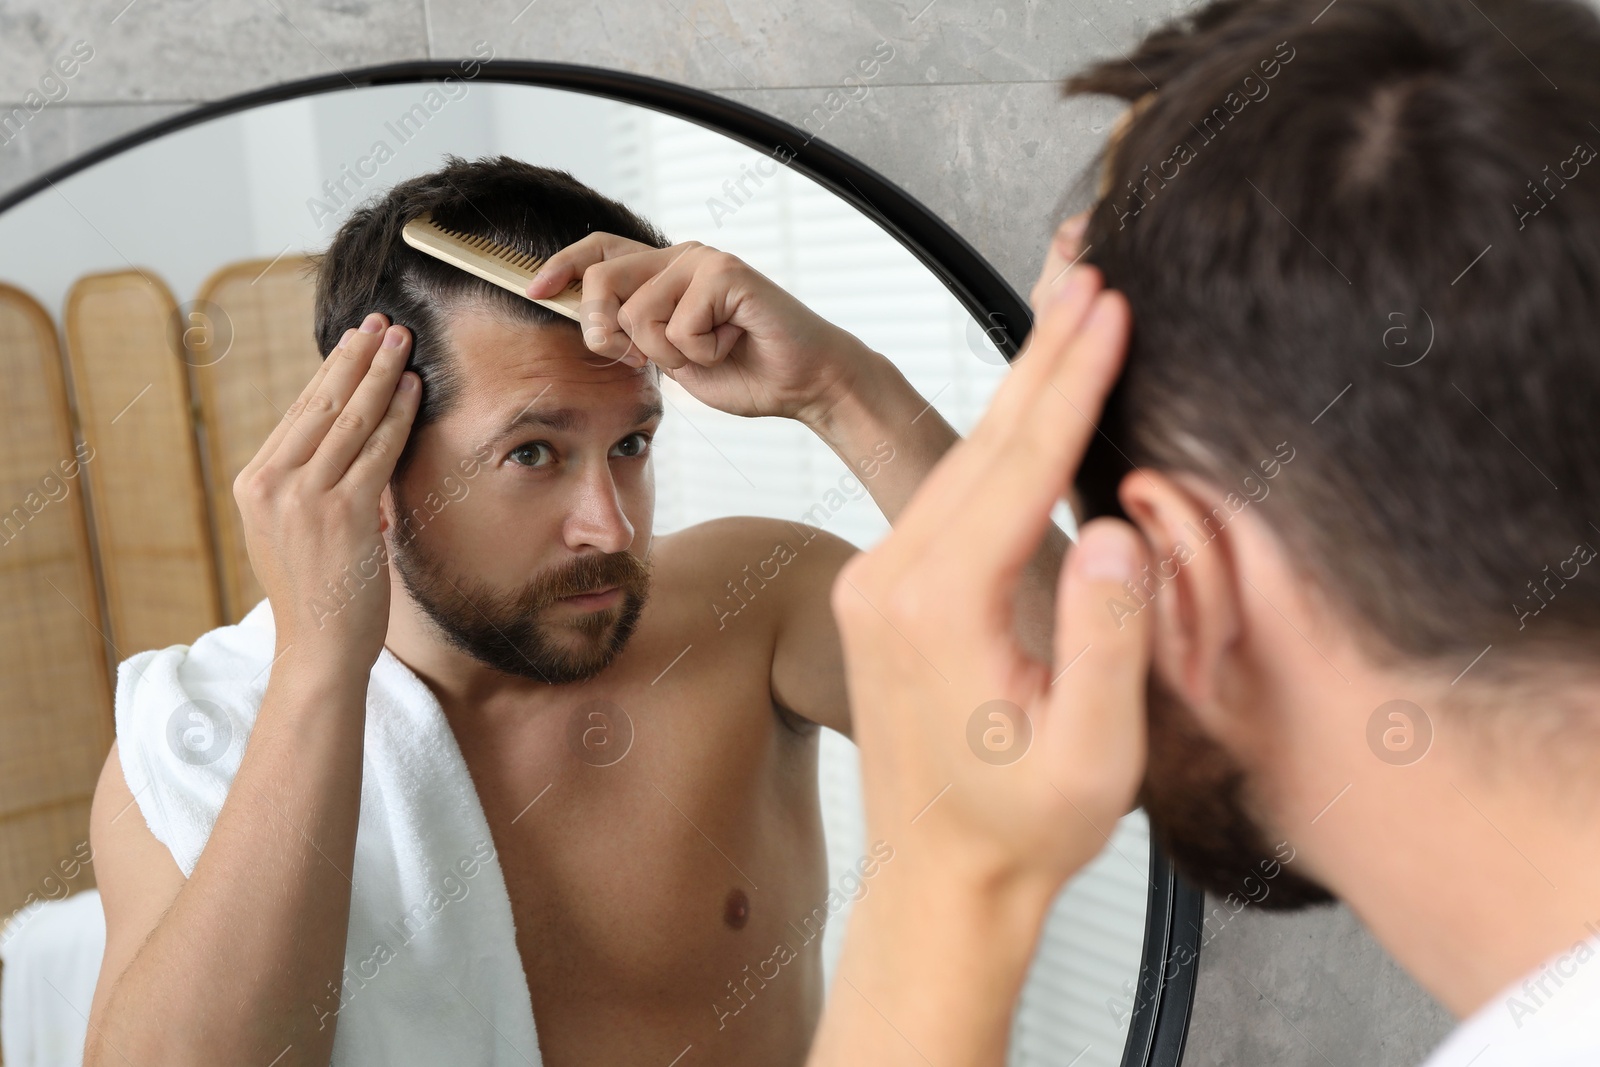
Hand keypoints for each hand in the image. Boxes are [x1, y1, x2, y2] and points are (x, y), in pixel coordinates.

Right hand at [233, 313, 419, 669]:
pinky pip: (377, 450)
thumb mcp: (295, 529)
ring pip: (350, 419)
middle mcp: (270, 485)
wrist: (318, 648)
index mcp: (254, 483)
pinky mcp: (342, 513)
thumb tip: (350, 441)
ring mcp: (304, 498)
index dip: (329, 372)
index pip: (297, 415)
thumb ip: (312, 485)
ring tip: (403, 342)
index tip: (354, 341)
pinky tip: (413, 389)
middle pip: (319, 404)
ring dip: (381, 374)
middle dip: (355, 357)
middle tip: (382, 323)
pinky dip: (397, 415)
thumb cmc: (318, 592)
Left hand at [526, 232, 872, 425]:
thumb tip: (593, 327)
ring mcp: (702, 260)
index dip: (561, 268)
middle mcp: (680, 256)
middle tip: (644, 359)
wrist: (804, 383)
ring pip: (638, 313)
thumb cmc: (746, 372)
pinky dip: (701, 353)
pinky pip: (678, 325)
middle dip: (605, 330)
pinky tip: (732, 342)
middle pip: (601, 279)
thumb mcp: (673, 359)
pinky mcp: (725, 272)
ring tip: (710, 350)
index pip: (599, 251)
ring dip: (670, 354)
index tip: (533, 291)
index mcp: (665, 272)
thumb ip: (636, 338)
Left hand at [827, 235, 1151, 906]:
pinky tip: (1027, 412)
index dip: (1074, 381)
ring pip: (959, 461)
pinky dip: (994, 444)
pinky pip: (944, 496)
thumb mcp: (1094, 758)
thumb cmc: (1023, 829)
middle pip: (982, 443)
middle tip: (1090, 271)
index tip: (1112, 306)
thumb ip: (1109, 642)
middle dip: (1044, 356)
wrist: (939, 877)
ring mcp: (877, 581)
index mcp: (939, 606)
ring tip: (1069, 318)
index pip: (1019, 465)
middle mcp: (890, 578)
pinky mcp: (883, 591)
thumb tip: (1119, 527)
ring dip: (1018, 391)